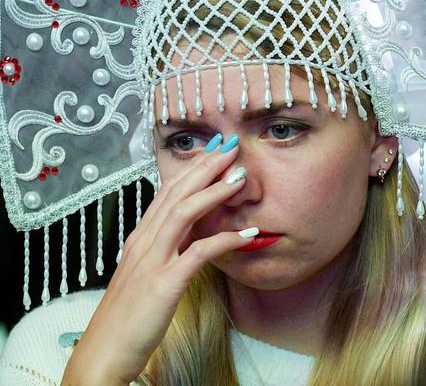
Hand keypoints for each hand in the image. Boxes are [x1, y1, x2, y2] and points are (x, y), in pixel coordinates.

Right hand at [62, 134, 256, 384]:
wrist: (103, 353)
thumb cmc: (128, 317)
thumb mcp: (146, 275)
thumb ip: (166, 251)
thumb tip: (193, 234)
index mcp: (139, 239)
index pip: (167, 194)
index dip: (192, 170)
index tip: (216, 152)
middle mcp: (143, 243)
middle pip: (175, 194)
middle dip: (204, 168)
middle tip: (231, 147)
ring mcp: (152, 261)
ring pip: (183, 214)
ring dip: (214, 192)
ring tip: (240, 177)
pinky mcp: (164, 284)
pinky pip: (198, 254)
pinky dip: (224, 239)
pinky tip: (246, 234)